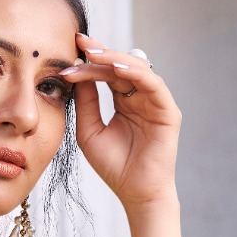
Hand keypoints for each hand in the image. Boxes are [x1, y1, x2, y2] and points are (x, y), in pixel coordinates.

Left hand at [61, 31, 181, 218]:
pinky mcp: (168, 110)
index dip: (89, 60)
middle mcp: (140, 97)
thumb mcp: (89, 130)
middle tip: (79, 43)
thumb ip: (85, 103)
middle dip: (99, 53)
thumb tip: (76, 74)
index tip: (68, 49)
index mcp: (123, 100)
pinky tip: (116, 67)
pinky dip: (135, 72)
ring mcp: (155, 102)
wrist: (136, 193)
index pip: (106, 72)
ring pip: (136, 68)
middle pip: (119, 65)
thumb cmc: (114, 166)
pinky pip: (152, 83)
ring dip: (114, 58)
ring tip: (93, 53)